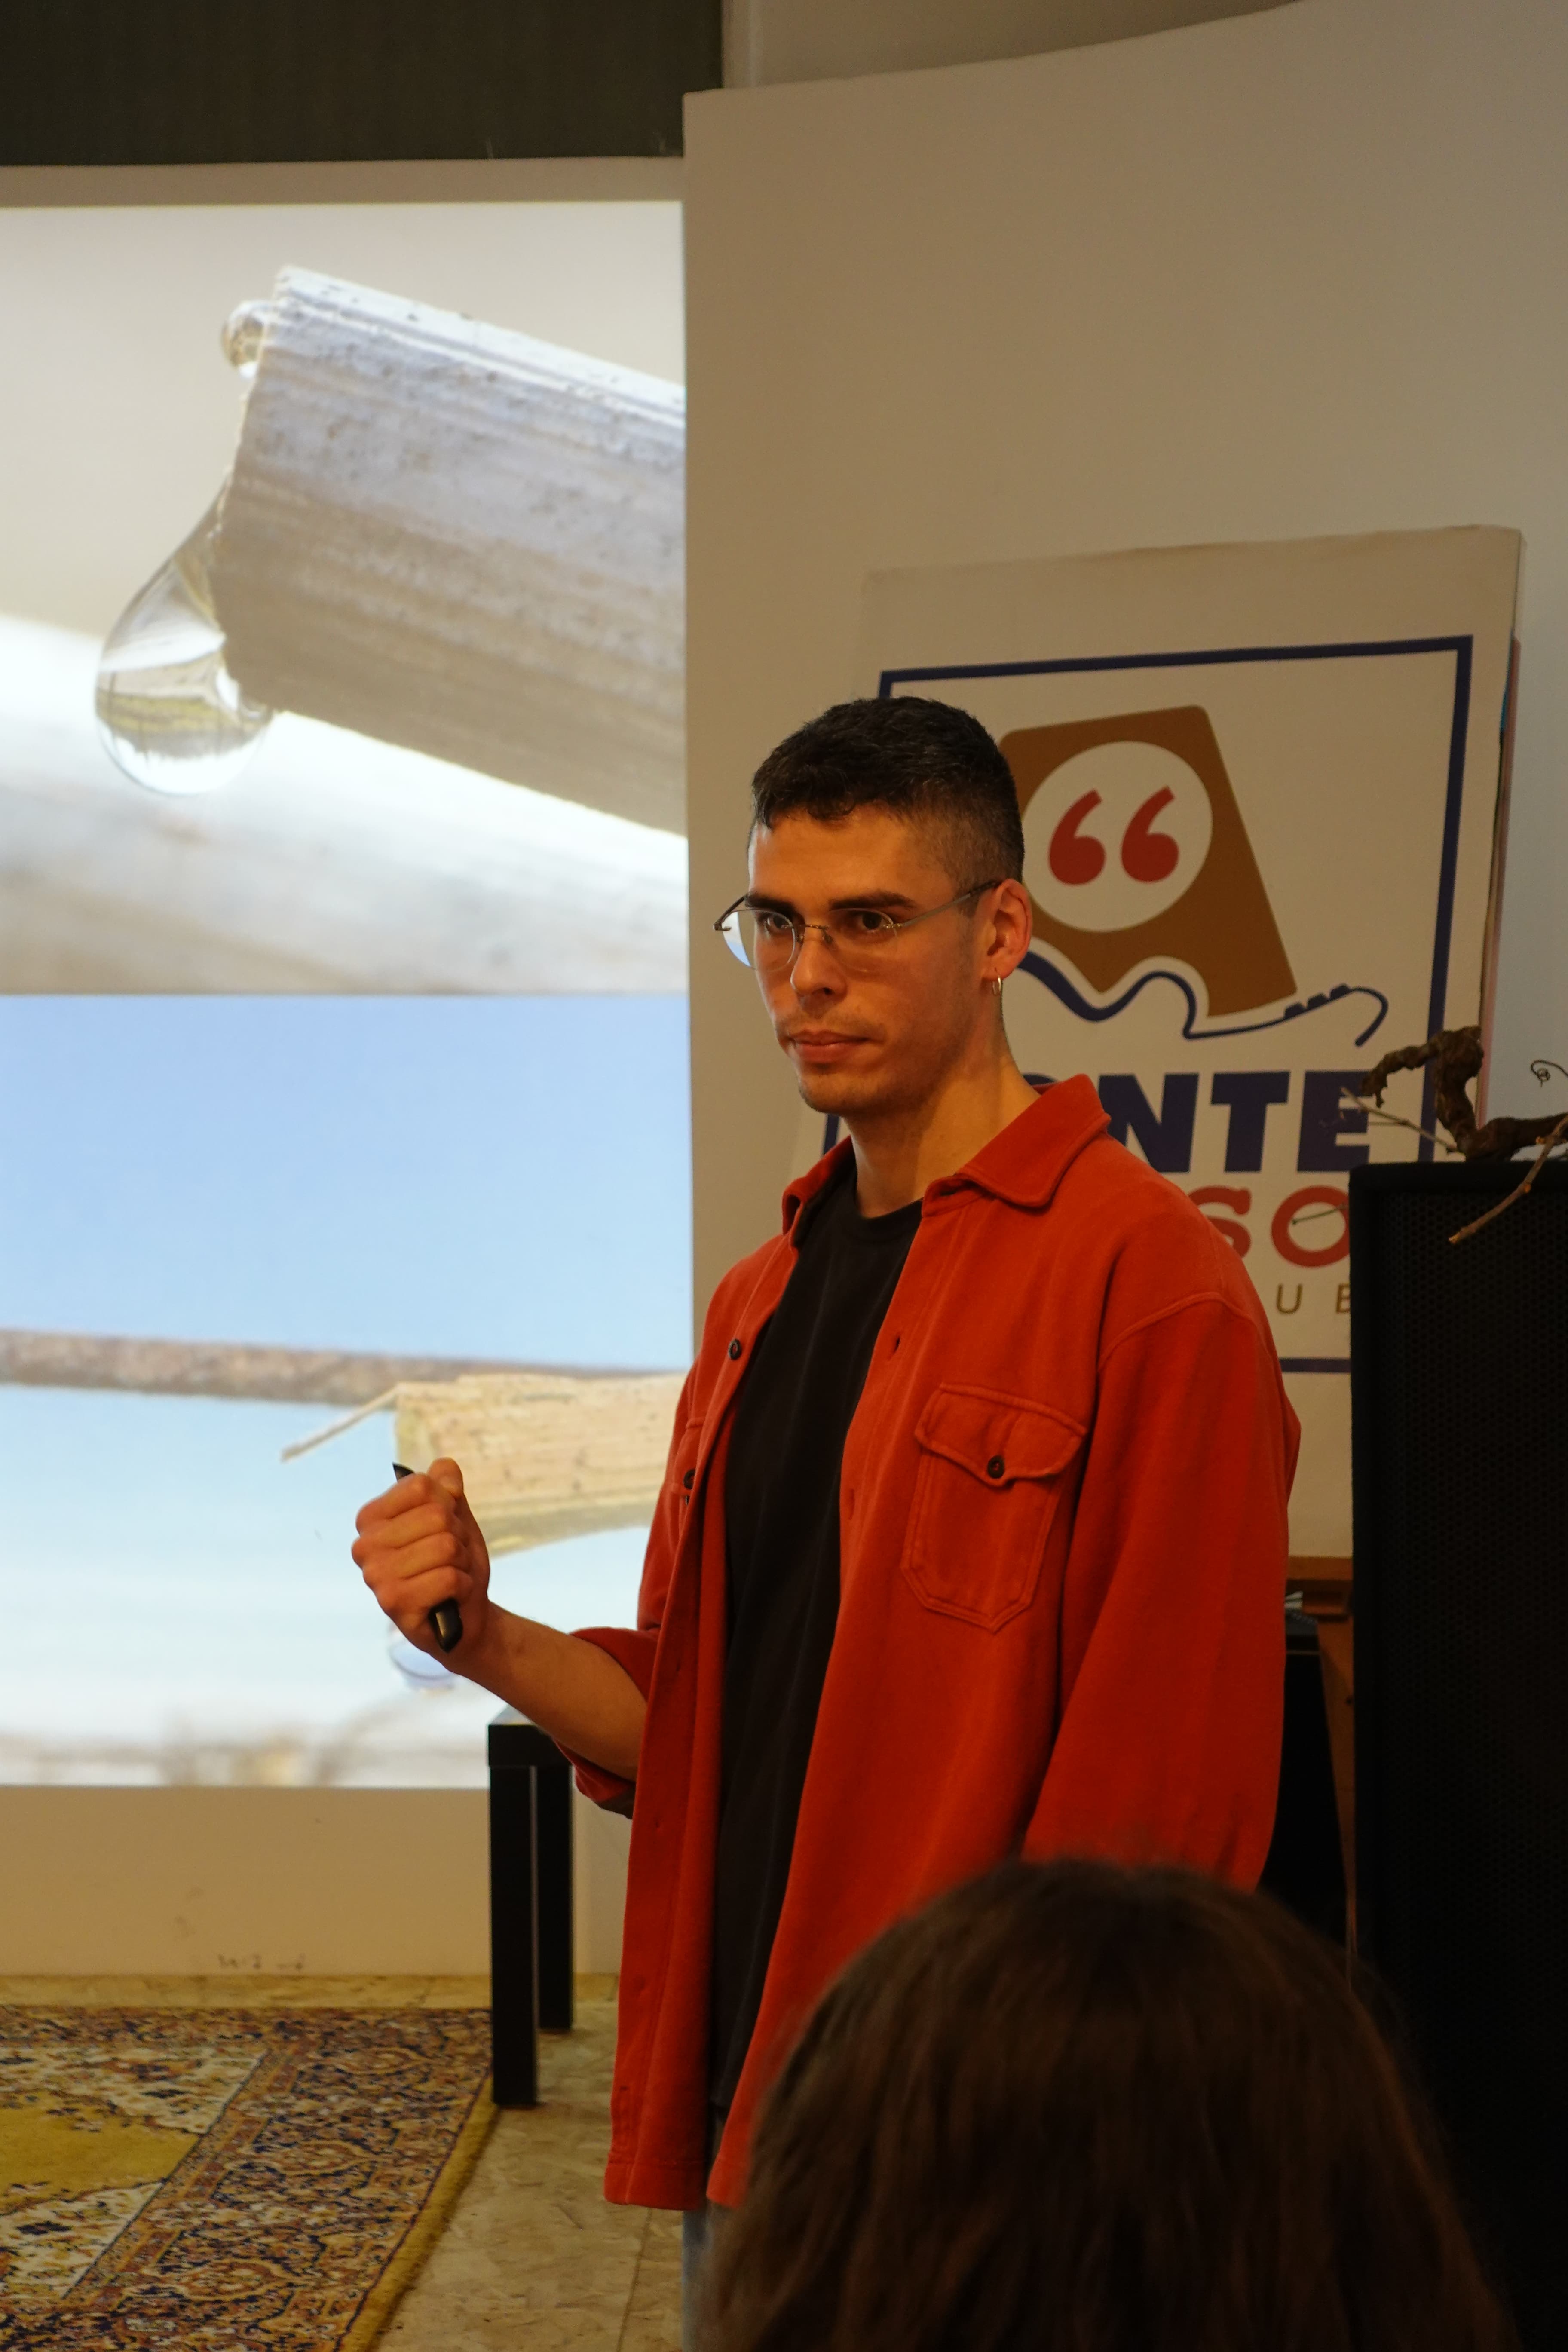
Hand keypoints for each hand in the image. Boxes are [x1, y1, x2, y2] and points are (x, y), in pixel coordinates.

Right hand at [352, 1457, 491, 1659]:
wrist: (466, 1614)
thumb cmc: (453, 1561)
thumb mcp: (454, 1515)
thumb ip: (447, 1485)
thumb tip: (446, 1472)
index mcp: (370, 1518)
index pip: (420, 1486)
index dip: (448, 1504)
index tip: (445, 1527)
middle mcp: (364, 1545)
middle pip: (436, 1516)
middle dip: (458, 1537)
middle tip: (451, 1558)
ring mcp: (375, 1576)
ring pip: (445, 1546)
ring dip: (461, 1563)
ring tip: (450, 1575)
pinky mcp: (393, 1603)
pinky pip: (447, 1577)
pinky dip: (462, 1585)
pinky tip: (450, 1597)